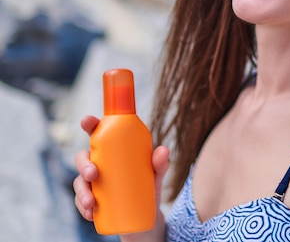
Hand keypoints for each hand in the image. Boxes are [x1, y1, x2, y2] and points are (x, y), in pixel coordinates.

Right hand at [73, 116, 170, 230]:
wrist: (146, 215)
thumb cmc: (148, 186)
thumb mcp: (156, 174)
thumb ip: (160, 163)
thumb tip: (163, 150)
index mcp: (112, 150)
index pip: (98, 134)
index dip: (90, 124)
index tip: (87, 120)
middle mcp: (99, 164)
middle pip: (82, 158)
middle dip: (83, 165)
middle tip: (93, 174)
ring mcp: (93, 183)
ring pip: (79, 182)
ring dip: (81, 192)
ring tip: (91, 203)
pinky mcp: (92, 201)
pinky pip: (81, 203)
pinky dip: (83, 208)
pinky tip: (90, 214)